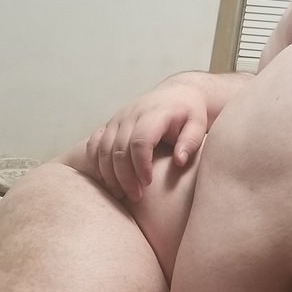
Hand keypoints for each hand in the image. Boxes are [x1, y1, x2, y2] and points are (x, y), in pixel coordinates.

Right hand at [85, 75, 209, 202]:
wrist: (176, 94)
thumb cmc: (189, 113)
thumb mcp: (198, 124)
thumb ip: (190, 142)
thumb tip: (179, 161)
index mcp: (154, 113)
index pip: (140, 141)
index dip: (141, 165)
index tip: (148, 183)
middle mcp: (131, 114)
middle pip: (119, 148)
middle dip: (125, 176)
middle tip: (136, 196)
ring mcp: (118, 118)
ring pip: (103, 148)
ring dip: (109, 174)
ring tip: (121, 195)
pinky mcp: (110, 124)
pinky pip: (94, 144)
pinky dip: (95, 163)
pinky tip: (106, 181)